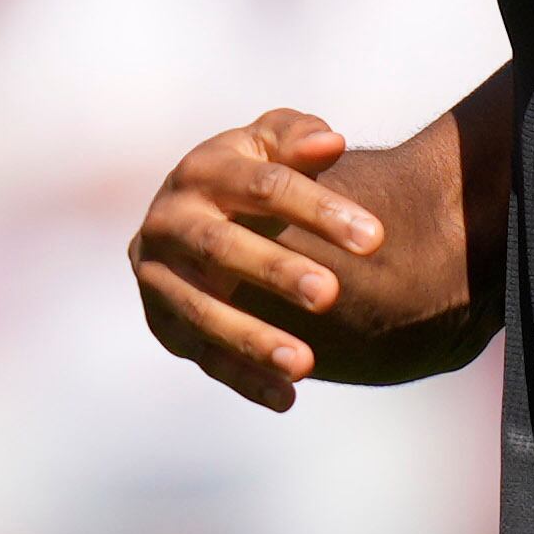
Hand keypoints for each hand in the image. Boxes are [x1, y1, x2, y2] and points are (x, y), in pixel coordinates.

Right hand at [128, 109, 382, 409]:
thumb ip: (299, 136)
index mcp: (203, 170)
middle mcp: (169, 222)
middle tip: (330, 294)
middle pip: (222, 248)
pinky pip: (200, 356)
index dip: (319, 211)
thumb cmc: (255, 170)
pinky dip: (242, 378)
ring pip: (202, 312)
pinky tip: (287, 397)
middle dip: (276, 272)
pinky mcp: (162, 323)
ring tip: (307, 363)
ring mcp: (158, 277)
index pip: (264, 188)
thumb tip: (327, 143)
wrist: (199, 209)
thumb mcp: (273, 140)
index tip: (375, 240)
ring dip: (253, 339)